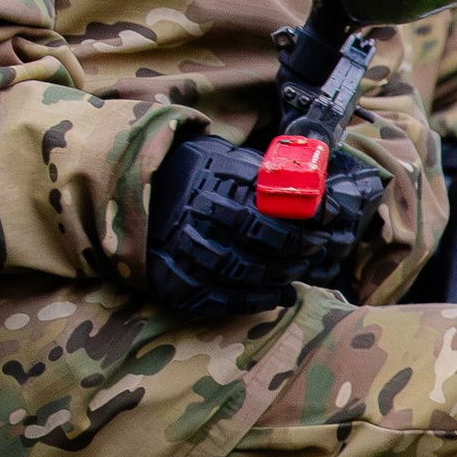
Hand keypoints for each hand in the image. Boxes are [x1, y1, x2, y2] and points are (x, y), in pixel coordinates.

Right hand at [145, 128, 382, 322]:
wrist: (132, 193)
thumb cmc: (190, 172)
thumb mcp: (223, 156)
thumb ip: (261, 171)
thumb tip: (314, 187)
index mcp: (212, 185)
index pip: (270, 208)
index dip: (303, 221)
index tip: (324, 224)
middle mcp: (196, 219)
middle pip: (261, 241)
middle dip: (297, 249)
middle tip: (316, 250)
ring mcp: (183, 253)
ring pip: (245, 272)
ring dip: (281, 275)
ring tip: (298, 271)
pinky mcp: (175, 282)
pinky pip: (223, 300)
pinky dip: (256, 301)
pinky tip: (277, 295)